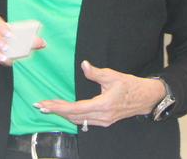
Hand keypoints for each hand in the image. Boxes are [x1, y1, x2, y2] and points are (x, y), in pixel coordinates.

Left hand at [34, 61, 166, 127]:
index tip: (46, 104)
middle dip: (56, 111)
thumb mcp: (113, 76)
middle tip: (41, 106)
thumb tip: (84, 65)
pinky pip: (85, 120)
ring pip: (79, 120)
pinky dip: (72, 115)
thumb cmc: (130, 85)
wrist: (146, 98)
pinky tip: (64, 110)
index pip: (76, 109)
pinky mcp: (105, 121)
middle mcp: (102, 117)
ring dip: (63, 114)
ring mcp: (104, 121)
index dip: (59, 107)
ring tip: (49, 107)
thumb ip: (96, 72)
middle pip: (74, 116)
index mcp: (103, 105)